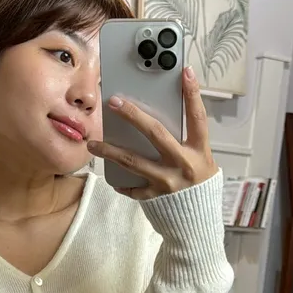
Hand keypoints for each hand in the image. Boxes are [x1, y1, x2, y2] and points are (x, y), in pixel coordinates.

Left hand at [87, 65, 218, 200]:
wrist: (198, 221)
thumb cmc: (199, 185)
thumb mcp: (200, 160)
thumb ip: (184, 142)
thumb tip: (161, 118)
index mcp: (198, 151)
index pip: (197, 117)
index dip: (193, 94)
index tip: (185, 72)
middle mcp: (183, 164)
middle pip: (155, 133)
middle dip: (133, 115)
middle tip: (114, 102)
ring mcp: (167, 181)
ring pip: (133, 161)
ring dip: (110, 151)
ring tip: (92, 144)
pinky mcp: (155, 197)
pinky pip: (133, 187)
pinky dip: (121, 182)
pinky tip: (111, 177)